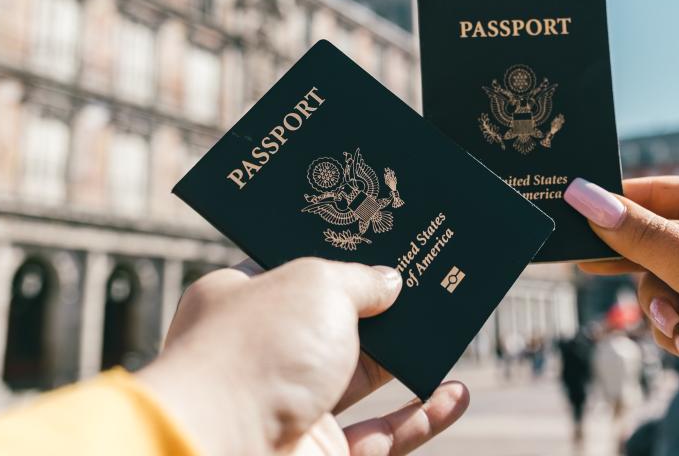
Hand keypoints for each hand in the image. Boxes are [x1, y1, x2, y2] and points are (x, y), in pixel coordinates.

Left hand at [136, 257, 469, 454]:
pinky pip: (383, 435)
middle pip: (335, 325)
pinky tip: (455, 394)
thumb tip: (389, 282)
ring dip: (408, 359)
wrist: (223, 449)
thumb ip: (359, 280)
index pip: (292, 271)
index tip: (380, 242)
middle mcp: (263, 355)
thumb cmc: (257, 352)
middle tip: (426, 283)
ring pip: (362, 379)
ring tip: (449, 330)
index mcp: (240, 302)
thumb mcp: (315, 285)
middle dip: (381, 308)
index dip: (337, 258)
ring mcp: (291, 408)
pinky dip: (422, 417)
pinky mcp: (321, 454)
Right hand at [564, 176, 678, 370]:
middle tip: (591, 259)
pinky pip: (672, 316)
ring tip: (677, 324)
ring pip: (664, 283)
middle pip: (671, 242)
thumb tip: (586, 196)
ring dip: (661, 305)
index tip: (598, 201)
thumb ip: (644, 235)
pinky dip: (673, 330)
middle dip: (642, 261)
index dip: (645, 196)